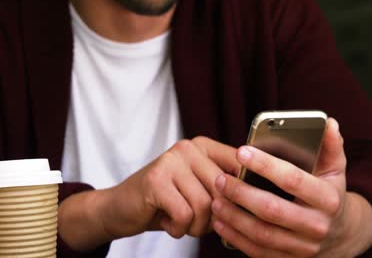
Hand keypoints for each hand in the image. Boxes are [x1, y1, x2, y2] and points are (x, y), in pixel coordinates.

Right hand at [102, 137, 239, 238]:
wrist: (120, 208)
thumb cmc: (164, 203)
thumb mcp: (197, 190)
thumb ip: (222, 188)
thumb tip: (255, 200)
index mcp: (203, 147)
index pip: (240, 165)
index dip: (244, 193)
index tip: (236, 210)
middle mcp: (188, 148)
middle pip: (223, 191)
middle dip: (214, 217)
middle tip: (197, 221)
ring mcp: (170, 161)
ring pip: (205, 205)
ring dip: (195, 226)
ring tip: (180, 221)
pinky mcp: (156, 180)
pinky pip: (184, 215)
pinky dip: (178, 229)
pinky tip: (167, 222)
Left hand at [211, 118, 371, 256]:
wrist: (340, 234)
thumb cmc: (328, 195)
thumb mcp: (334, 171)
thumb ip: (330, 147)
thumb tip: (328, 123)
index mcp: (327, 199)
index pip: (293, 179)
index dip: (266, 165)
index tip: (241, 152)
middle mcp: (316, 225)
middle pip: (272, 209)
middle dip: (241, 193)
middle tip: (220, 179)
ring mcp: (303, 247)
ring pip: (262, 233)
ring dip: (234, 217)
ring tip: (215, 199)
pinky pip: (257, 251)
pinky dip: (235, 237)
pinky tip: (219, 222)